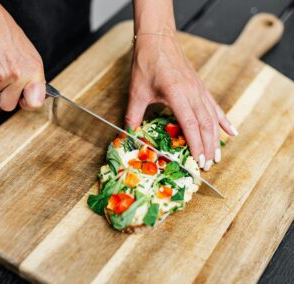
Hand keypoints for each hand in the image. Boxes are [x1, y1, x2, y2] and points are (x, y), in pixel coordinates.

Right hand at [0, 1, 45, 110]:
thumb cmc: (8, 35)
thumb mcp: (30, 56)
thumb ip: (34, 77)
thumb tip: (36, 94)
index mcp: (34, 71)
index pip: (35, 103)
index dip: (27, 104)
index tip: (24, 100)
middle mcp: (19, 74)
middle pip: (8, 104)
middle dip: (5, 95)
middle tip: (5, 80)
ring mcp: (2, 75)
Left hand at [125, 35, 237, 170]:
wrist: (158, 40)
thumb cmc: (147, 64)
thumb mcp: (137, 91)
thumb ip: (134, 114)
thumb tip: (129, 134)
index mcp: (177, 94)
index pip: (191, 125)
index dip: (196, 144)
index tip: (199, 161)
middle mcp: (192, 93)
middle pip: (205, 125)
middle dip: (208, 147)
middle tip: (208, 165)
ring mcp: (199, 90)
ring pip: (212, 118)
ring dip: (216, 138)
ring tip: (218, 155)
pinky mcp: (201, 87)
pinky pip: (215, 107)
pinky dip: (224, 120)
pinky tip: (232, 131)